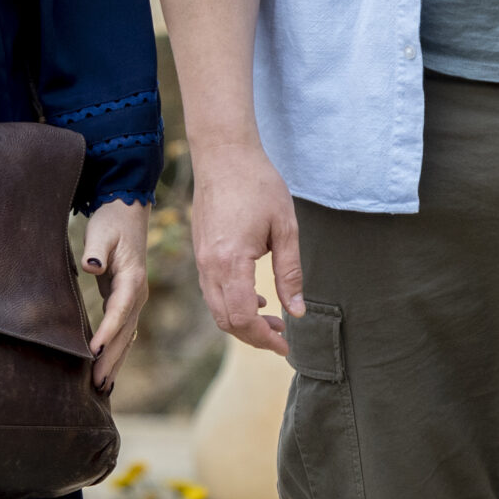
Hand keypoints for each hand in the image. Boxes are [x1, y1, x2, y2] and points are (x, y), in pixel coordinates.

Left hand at [81, 199, 150, 391]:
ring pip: (126, 336)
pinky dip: (116, 351)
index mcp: (132, 277)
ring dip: (115, 360)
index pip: (118, 310)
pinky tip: (108, 368)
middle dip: (112, 358)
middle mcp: (137, 293)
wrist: (127, 210)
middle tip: (97, 383)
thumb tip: (92, 267)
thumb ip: (97, 249)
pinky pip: (123, 330)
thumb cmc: (111, 220)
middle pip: (125, 331)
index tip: (93, 351)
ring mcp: (134, 299)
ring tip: (102, 386)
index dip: (107, 331)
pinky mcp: (126, 300)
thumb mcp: (102, 231)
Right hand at [190, 140, 301, 354]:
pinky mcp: (200, 252)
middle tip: (283, 337)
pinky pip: (212, 291)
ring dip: (243, 322)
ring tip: (274, 319)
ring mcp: (201, 260)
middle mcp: (209, 266)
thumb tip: (297, 311)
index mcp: (231, 261)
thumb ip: (290, 272)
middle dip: (254, 336)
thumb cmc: (258, 184)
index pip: (243, 318)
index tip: (286, 345)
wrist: (224, 154)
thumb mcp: (286, 227)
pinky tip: (257, 297)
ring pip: (217, 309)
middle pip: (226, 321)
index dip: (264, 338)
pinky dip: (232, 304)